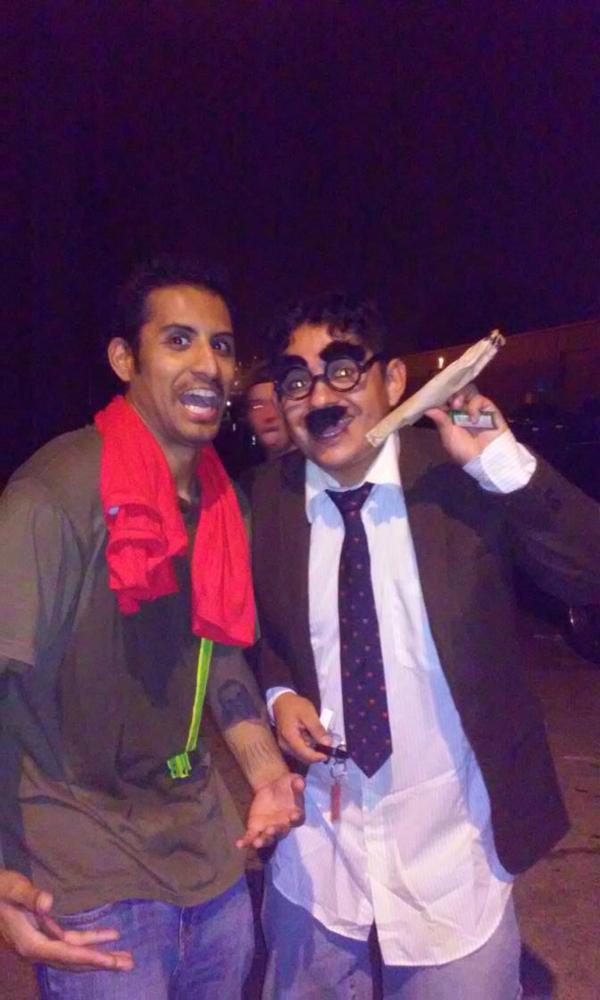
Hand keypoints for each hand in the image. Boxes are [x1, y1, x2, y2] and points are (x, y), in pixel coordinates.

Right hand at [0, 870, 133, 971]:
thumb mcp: (12, 889)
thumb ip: (30, 896)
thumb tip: (48, 902)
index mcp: (31, 943)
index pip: (66, 953)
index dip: (90, 957)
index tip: (111, 962)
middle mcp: (37, 949)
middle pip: (74, 960)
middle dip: (101, 962)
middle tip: (129, 964)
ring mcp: (41, 945)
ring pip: (74, 953)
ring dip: (99, 953)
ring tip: (124, 956)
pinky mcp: (43, 936)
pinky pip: (70, 943)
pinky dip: (88, 941)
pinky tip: (105, 936)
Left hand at [236, 773, 304, 849]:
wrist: (271, 787)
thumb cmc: (286, 785)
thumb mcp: (293, 780)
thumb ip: (297, 783)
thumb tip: (300, 783)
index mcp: (296, 814)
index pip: (298, 818)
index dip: (296, 817)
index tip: (294, 816)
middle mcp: (284, 826)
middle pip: (281, 832)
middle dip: (275, 832)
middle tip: (270, 830)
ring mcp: (269, 829)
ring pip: (267, 839)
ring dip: (262, 841)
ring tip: (257, 843)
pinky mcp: (256, 828)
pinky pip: (251, 837)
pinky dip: (246, 841)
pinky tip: (239, 844)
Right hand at [273, 692, 329, 763]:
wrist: (282, 701)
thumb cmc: (294, 706)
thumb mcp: (309, 714)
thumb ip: (318, 729)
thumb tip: (327, 743)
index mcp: (289, 737)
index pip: (305, 754)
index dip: (318, 756)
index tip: (328, 754)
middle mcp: (285, 745)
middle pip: (304, 757)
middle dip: (316, 752)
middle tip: (324, 741)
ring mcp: (285, 746)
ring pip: (302, 755)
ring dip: (312, 749)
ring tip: (315, 734)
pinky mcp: (287, 745)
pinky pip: (299, 750)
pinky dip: (307, 746)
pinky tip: (309, 736)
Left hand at [425, 387, 507, 465]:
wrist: (485, 459)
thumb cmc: (465, 451)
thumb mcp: (449, 437)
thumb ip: (441, 421)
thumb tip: (427, 409)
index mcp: (451, 417)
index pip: (444, 401)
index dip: (439, 399)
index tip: (433, 398)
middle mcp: (462, 410)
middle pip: (455, 393)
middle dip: (449, 395)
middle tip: (448, 402)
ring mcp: (475, 408)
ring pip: (467, 391)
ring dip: (460, 396)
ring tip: (457, 405)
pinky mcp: (487, 408)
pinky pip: (479, 399)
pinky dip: (474, 406)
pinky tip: (473, 419)